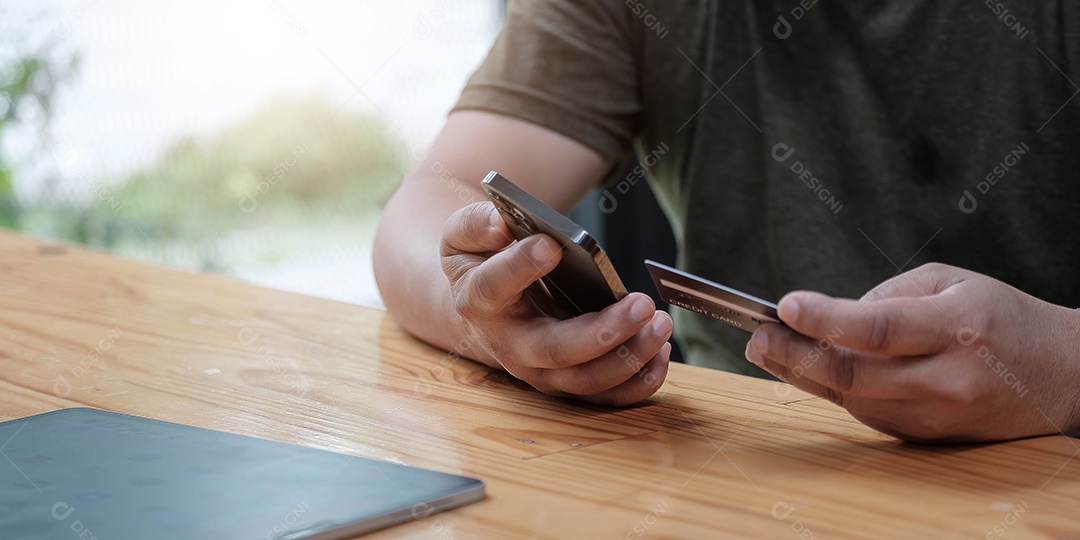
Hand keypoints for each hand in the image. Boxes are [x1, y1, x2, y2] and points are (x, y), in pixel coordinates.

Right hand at [440, 201, 673, 405]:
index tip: (552, 245)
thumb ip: (475, 224)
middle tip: (641, 304)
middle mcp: (510, 345)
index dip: (521, 267)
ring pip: (586, 379)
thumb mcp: (463, 236)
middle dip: (602, 332)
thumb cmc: (481, 265)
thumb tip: (500, 224)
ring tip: (661, 322)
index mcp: (479, 300)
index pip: (495, 287)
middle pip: (555, 350)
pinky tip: (662, 350)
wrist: (485, 309)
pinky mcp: (569, 381)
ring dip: (630, 357)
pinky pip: (606, 395)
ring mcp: (541, 370)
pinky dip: (639, 380)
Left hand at [745, 263, 1079, 442]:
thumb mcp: (952, 282)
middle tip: (757, 335)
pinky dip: (834, 389)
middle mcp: (947, 378)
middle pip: (854, 374)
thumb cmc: (1002, 318)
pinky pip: (866, 412)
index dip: (826, 318)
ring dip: (802, 373)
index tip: (784, 306)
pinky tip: (810, 367)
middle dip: (794, 354)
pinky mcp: (927, 435)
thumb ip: (890, 295)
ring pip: (852, 398)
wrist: (1062, 376)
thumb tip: (832, 316)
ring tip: (769, 346)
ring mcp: (937, 414)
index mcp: (957, 328)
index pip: (880, 328)